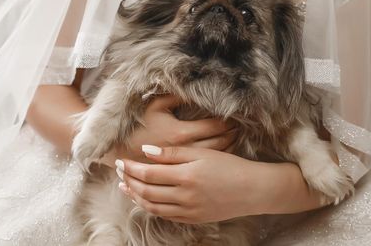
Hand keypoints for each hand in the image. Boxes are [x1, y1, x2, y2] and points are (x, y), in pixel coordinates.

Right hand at [100, 94, 235, 166]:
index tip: (233, 116)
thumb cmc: (138, 125)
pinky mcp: (180, 173)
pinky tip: (220, 152)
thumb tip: (195, 90)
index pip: (214, 127)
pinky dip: (217, 158)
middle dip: (231, 133)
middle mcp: (185, 150)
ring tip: (234, 138)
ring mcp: (183, 165)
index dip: (227, 121)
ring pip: (214, 156)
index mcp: (181, 133)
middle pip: (219, 142)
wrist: (120, 151)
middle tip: (238, 127)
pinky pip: (206, 166)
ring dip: (228, 146)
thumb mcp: (155, 106)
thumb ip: (177, 97)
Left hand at [117, 146, 265, 223]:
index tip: (120, 161)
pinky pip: (164, 215)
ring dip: (135, 196)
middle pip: (146, 191)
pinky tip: (145, 199)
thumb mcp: (203, 153)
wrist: (252, 190)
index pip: (148, 174)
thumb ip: (173, 153)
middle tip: (118, 171)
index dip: (131, 167)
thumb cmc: (229, 167)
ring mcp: (188, 211)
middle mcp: (184, 196)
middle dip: (129, 180)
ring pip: (152, 206)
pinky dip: (150, 207)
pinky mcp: (192, 219)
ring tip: (125, 186)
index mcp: (186, 176)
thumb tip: (146, 151)